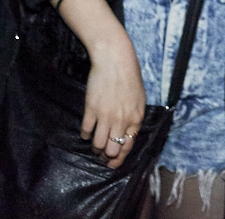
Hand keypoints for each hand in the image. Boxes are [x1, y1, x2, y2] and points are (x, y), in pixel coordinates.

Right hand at [80, 37, 145, 168]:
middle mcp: (121, 120)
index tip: (113, 163)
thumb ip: (134, 118)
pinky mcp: (91, 110)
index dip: (120, 158)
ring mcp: (105, 116)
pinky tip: (87, 132)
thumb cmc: (129, 77)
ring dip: (95, 148)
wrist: (115, 60)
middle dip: (107, 156)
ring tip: (94, 145)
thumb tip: (126, 135)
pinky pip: (85, 132)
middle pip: (112, 150)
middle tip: (102, 155)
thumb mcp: (139, 99)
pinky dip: (85, 136)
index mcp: (136, 118)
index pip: (127, 146)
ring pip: (98, 145)